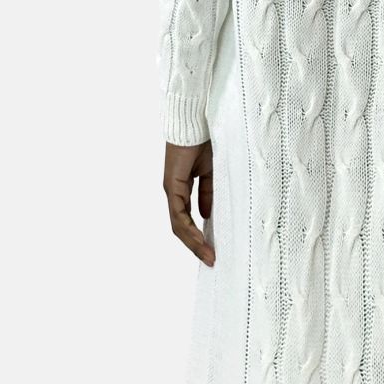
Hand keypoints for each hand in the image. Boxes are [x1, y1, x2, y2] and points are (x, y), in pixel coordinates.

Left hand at [163, 140, 215, 266]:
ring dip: (193, 242)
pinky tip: (200, 239)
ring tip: (207, 255)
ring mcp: (171, 190)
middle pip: (181, 227)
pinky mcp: (172, 185)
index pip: (187, 220)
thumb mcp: (210, 174)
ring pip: (178, 224)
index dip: (198, 237)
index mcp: (182, 189)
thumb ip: (207, 194)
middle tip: (211, 260)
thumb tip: (207, 215)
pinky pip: (178, 213)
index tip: (212, 250)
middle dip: (196, 246)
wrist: (196, 122)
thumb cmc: (203, 142)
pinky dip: (189, 228)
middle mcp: (174, 192)